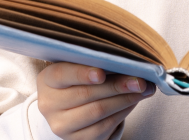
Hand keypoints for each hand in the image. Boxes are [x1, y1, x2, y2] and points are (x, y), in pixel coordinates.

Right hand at [36, 62, 155, 139]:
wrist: (71, 110)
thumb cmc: (78, 82)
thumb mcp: (78, 68)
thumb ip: (94, 62)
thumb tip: (126, 63)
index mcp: (47, 80)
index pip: (62, 74)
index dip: (82, 73)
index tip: (102, 73)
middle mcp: (49, 104)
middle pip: (86, 94)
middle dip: (117, 85)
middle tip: (139, 80)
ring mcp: (61, 125)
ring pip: (98, 111)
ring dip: (124, 100)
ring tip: (141, 90)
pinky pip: (104, 127)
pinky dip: (122, 113)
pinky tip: (131, 103)